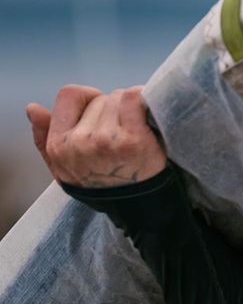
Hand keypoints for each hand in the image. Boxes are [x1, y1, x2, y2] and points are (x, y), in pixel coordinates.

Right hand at [25, 85, 167, 187]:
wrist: (138, 209)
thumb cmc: (102, 185)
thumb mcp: (64, 169)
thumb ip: (44, 138)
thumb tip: (33, 108)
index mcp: (59, 146)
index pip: (69, 95)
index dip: (88, 98)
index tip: (102, 113)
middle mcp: (79, 142)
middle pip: (100, 99)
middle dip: (114, 109)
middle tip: (124, 131)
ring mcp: (106, 141)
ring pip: (119, 98)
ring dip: (131, 108)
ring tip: (137, 129)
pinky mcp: (134, 141)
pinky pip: (135, 99)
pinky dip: (144, 100)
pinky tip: (149, 113)